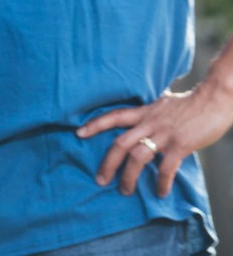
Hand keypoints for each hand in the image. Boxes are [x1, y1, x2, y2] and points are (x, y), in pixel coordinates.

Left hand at [79, 83, 232, 197]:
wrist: (214, 99)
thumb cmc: (191, 103)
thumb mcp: (163, 103)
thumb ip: (151, 111)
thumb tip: (145, 113)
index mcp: (144, 112)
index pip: (114, 116)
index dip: (95, 124)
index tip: (79, 133)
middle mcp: (149, 123)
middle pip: (120, 143)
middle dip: (107, 163)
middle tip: (99, 179)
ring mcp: (164, 134)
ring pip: (138, 157)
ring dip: (129, 176)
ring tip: (124, 191)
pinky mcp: (181, 145)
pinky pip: (166, 167)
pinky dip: (162, 182)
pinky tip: (160, 192)